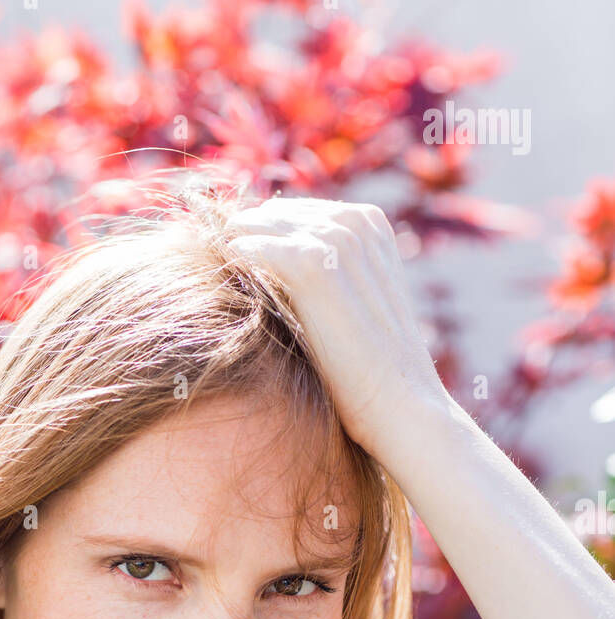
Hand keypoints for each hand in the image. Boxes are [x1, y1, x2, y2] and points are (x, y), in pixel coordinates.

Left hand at [224, 196, 453, 458]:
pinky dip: (240, 254)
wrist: (401, 405)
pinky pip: (259, 248)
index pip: (302, 212)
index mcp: (371, 226)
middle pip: (282, 214)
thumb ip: (328, 276)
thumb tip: (274, 270)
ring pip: (268, 227)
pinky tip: (226, 262)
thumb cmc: (375, 369)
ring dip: (239, 237)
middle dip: (249, 228)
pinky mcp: (314, 267)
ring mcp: (338, 242)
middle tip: (218, 243)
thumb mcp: (357, 306)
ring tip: (216, 251)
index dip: (268, 227)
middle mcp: (357, 223)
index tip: (239, 242)